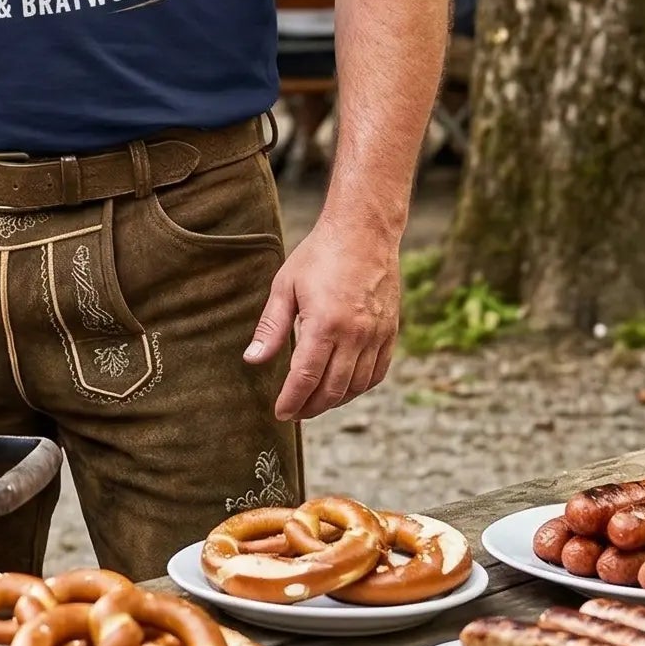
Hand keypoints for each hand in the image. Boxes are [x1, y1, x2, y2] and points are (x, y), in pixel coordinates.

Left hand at [245, 219, 399, 421]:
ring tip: (315, 403)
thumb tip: (253, 360)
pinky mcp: (390, 333)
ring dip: (334, 401)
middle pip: (332, 389)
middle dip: (311, 407)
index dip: (292, 401)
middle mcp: (354, 335)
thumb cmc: (319, 255)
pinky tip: (343, 388)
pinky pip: (377, 373)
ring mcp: (376, 336)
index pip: (306, 378)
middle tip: (295, 412)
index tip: (281, 413)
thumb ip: (271, 328)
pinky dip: (359, 388)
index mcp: (324, 324)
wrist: (364, 232)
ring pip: (356, 386)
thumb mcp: (285, 286)